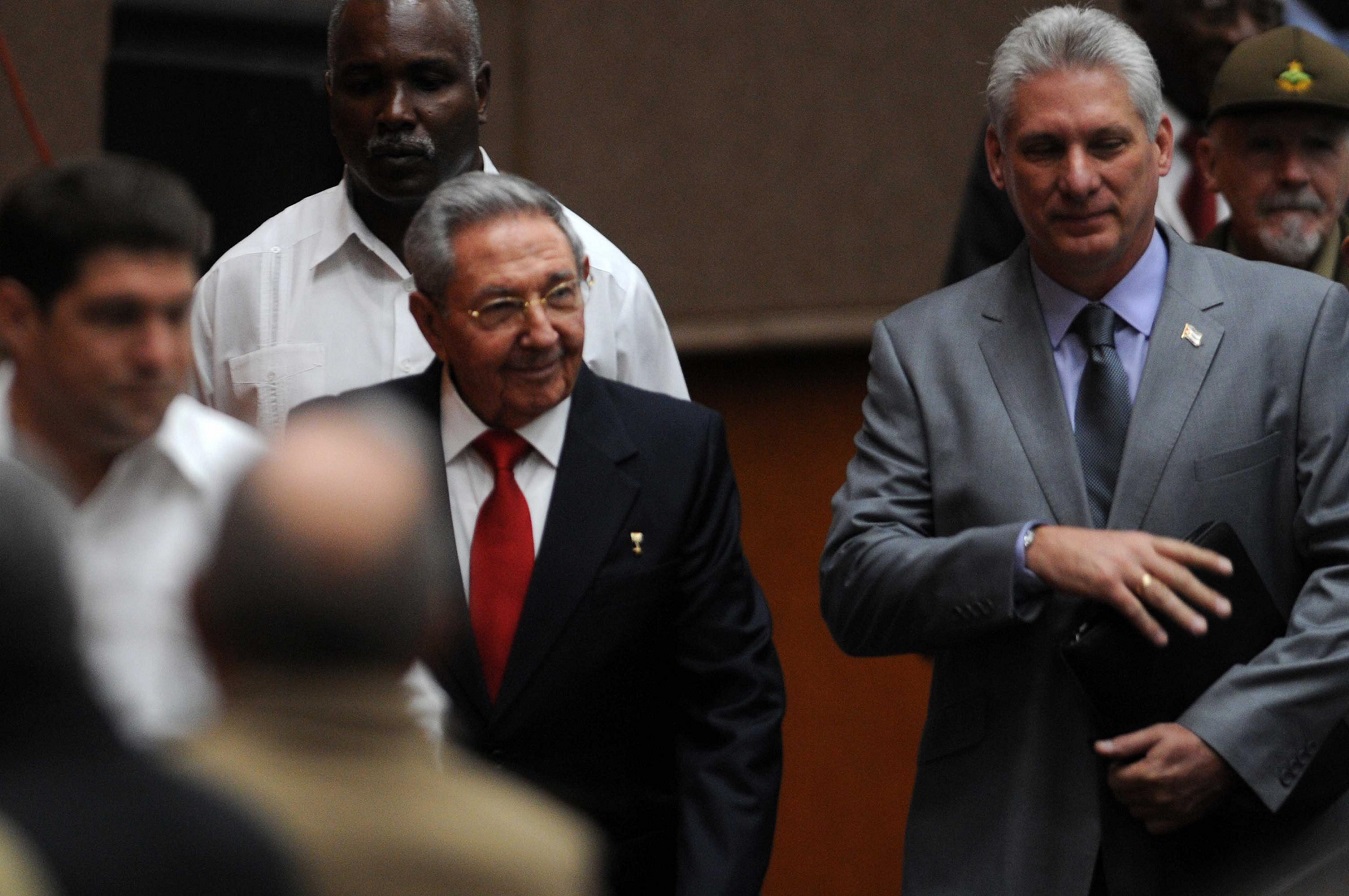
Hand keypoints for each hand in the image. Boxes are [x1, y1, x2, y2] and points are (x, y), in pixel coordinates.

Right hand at [1026, 526, 1231, 644]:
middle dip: (1203, 593)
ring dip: (1182, 612)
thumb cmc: (1081, 547)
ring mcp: (1122, 570)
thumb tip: (1162, 572)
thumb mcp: (1117, 543)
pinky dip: (1149, 625)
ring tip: (1200, 627)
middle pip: (1177, 575)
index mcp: (1141, 541)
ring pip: (1160, 593)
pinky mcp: (1106, 586)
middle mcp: (1136, 553)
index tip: (1228, 569)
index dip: (1206, 559)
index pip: (1181, 549)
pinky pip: (1134, 609)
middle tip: (1223, 609)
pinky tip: (1160, 638)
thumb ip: (1140, 554)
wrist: (1048, 548)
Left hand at [1096, 723, 1234, 833]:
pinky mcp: (1182, 819)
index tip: (1124, 763)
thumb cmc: (1191, 742)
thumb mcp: (1156, 733)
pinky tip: (1157, 799)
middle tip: (1136, 770)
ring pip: (1135, 812)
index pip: (1114, 781)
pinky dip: (1150, 815)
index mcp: (1149, 774)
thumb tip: (1100, 748)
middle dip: (1124, 783)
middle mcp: (1158, 796)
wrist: (1224, 757)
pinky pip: (1153, 826)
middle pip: (1122, 797)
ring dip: (1136, 799)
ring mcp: (1170, 810)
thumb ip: (1125, 744)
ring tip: (1148, 783)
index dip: (1115, 769)